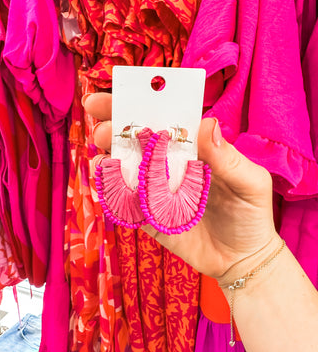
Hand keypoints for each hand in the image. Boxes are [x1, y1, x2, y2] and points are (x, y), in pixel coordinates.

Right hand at [84, 93, 278, 278]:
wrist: (241, 259)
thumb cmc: (251, 215)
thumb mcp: (250, 184)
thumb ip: (228, 158)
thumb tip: (206, 124)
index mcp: (194, 149)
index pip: (166, 119)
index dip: (142, 104)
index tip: (119, 92)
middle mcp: (171, 165)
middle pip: (138, 141)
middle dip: (115, 129)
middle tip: (102, 129)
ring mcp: (156, 191)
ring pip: (125, 169)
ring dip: (108, 160)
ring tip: (100, 158)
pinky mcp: (148, 217)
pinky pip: (124, 202)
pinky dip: (110, 192)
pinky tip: (102, 185)